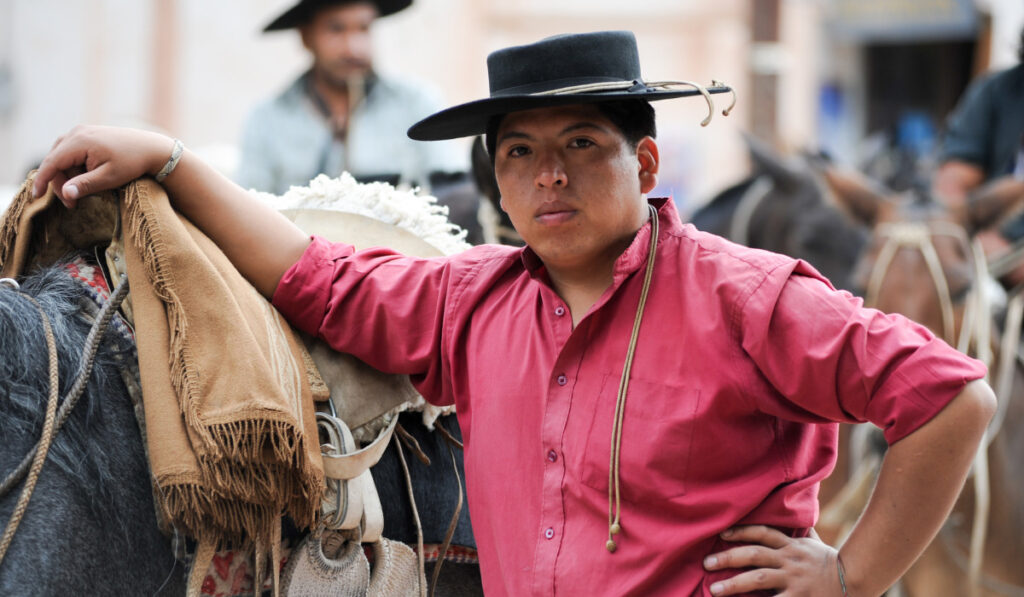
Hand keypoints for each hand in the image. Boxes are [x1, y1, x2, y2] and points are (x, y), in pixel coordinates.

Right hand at [32, 125, 175, 207]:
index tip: (36, 197)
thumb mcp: (109, 178)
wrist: (151, 148)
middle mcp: (76, 132)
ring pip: (61, 158)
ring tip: (84, 191)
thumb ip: (85, 185)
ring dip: (67, 176)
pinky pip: (71, 153)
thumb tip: (65, 193)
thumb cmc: (132, 163)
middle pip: (55, 161)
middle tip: (73, 204)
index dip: (41, 180)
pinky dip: (74, 168)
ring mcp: (81, 132)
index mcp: (79, 141)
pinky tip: (87, 178)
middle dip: (60, 184)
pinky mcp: (86, 135)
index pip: (51, 162)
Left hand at [703, 525, 844, 595]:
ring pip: (758, 578)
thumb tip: (798, 515)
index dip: (741, 531)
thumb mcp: (816, 544)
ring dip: (734, 583)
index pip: (763, 533)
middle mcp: (790, 559)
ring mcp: (794, 579)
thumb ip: (803, 533)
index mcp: (792, 545)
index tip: (721, 533)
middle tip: (706, 563)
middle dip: (728, 557)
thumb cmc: (832, 563)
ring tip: (714, 590)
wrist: (857, 580)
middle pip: (754, 554)